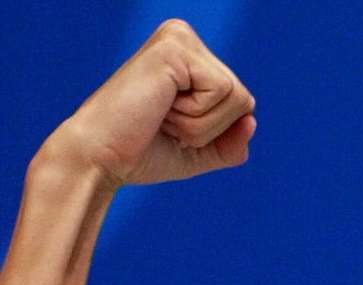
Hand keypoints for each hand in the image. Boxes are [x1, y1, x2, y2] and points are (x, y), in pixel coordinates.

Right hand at [42, 19, 255, 188]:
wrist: (101, 158)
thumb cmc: (142, 152)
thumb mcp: (200, 152)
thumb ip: (232, 143)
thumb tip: (252, 121)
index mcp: (190, 57)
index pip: (242, 103)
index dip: (215, 131)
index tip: (171, 127)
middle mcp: (184, 38)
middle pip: (244, 99)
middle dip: (210, 128)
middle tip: (164, 123)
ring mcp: (179, 38)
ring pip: (237, 97)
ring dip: (201, 125)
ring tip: (160, 115)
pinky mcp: (175, 47)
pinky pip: (223, 92)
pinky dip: (196, 117)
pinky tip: (160, 108)